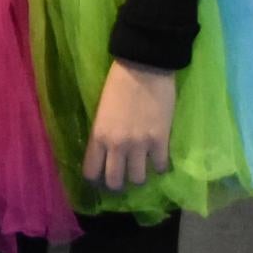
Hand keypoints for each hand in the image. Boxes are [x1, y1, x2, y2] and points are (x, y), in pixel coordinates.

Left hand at [82, 61, 177, 192]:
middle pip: (114, 181)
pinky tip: (159, 161)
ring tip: (142, 170)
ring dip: (139, 177)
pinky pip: (160, 166)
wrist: (144, 68)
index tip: (100, 179)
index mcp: (98, 136)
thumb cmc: (118, 84)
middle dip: (117, 185)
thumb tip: (107, 151)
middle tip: (122, 180)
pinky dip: (159, 166)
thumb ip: (103, 133)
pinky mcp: (161, 140)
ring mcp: (140, 145)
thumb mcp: (101, 111)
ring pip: (138, 179)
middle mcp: (117, 145)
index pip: (91, 171)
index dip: (95, 179)